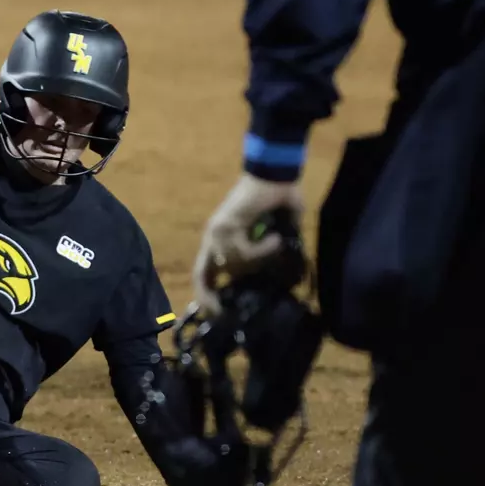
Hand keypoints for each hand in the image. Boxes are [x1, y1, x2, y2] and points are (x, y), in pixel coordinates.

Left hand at [192, 173, 303, 316]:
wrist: (275, 172)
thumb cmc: (276, 200)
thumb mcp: (273, 235)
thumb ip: (270, 255)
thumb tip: (281, 280)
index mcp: (220, 241)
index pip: (203, 273)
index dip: (206, 295)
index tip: (218, 313)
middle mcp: (213, 237)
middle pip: (203, 275)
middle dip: (212, 298)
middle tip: (226, 310)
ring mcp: (217, 230)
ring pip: (231, 264)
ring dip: (258, 260)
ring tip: (276, 243)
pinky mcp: (226, 223)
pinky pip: (243, 251)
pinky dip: (262, 249)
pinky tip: (275, 237)